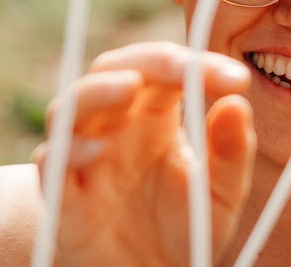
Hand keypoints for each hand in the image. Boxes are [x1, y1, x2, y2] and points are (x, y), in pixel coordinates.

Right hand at [32, 41, 253, 266]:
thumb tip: (239, 103)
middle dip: (144, 62)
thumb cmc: (181, 228)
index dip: (196, 65)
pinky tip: (98, 150)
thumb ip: (230, 153)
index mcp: (153, 115)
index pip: (165, 71)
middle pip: (111, 71)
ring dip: (96, 91)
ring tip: (128, 87)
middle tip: (181, 67)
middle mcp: (114, 127)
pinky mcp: (63, 196)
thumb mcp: (220, 195)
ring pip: (71, 107)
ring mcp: (83, 157)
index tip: (237, 78)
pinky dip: (70, 150)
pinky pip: (52, 162)